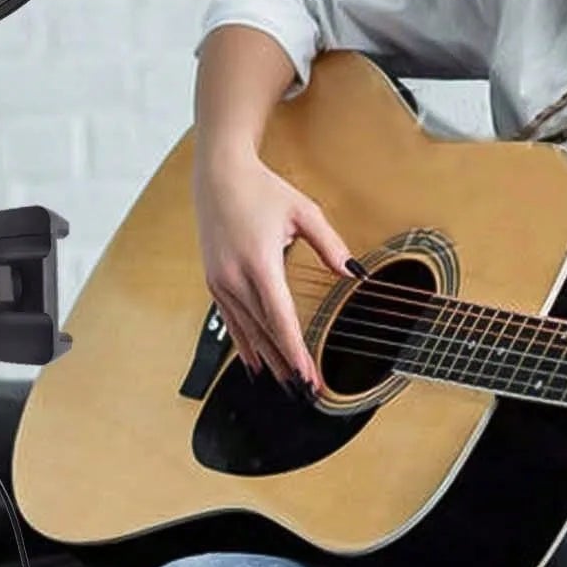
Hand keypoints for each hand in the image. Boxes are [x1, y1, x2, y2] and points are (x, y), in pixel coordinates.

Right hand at [193, 150, 352, 392]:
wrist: (219, 175)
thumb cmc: (262, 190)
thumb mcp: (304, 212)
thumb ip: (330, 244)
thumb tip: (352, 273)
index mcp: (259, 262)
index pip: (281, 319)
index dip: (296, 352)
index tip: (308, 376)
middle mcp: (235, 277)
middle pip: (264, 333)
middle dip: (285, 364)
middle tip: (304, 391)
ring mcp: (220, 281)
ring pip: (246, 331)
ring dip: (266, 360)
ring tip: (284, 384)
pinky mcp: (214, 281)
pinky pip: (231, 321)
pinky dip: (244, 344)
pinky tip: (254, 362)